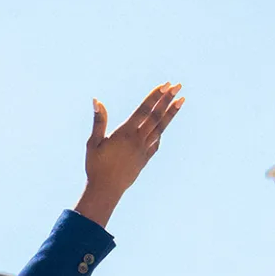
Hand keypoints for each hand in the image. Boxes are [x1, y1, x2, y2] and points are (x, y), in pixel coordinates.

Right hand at [76, 83, 182, 227]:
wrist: (106, 190)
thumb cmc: (96, 166)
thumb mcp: (93, 142)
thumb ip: (99, 121)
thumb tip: (96, 100)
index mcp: (125, 133)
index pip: (144, 110)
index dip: (155, 96)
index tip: (165, 85)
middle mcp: (138, 140)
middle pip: (156, 116)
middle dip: (167, 99)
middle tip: (178, 86)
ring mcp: (144, 150)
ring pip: (160, 128)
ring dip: (171, 113)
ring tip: (181, 100)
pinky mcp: (145, 159)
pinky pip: (156, 143)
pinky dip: (161, 132)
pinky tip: (163, 126)